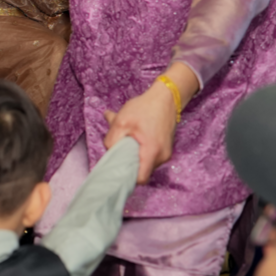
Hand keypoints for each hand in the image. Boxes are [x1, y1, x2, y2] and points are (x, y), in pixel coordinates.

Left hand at [105, 66, 198, 183]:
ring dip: (132, 150)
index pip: (140, 178)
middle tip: (119, 144)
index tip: (117, 169)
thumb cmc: (144, 107)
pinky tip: (133, 131)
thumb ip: (112, 140)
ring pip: (144, 160)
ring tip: (125, 133)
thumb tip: (109, 153)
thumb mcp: (121, 121)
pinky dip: (139, 146)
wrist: (166, 96)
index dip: (127, 176)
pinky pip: (149, 153)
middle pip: (140, 169)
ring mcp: (165, 153)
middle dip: (127, 159)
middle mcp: (162, 156)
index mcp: (152, 152)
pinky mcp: (165, 148)